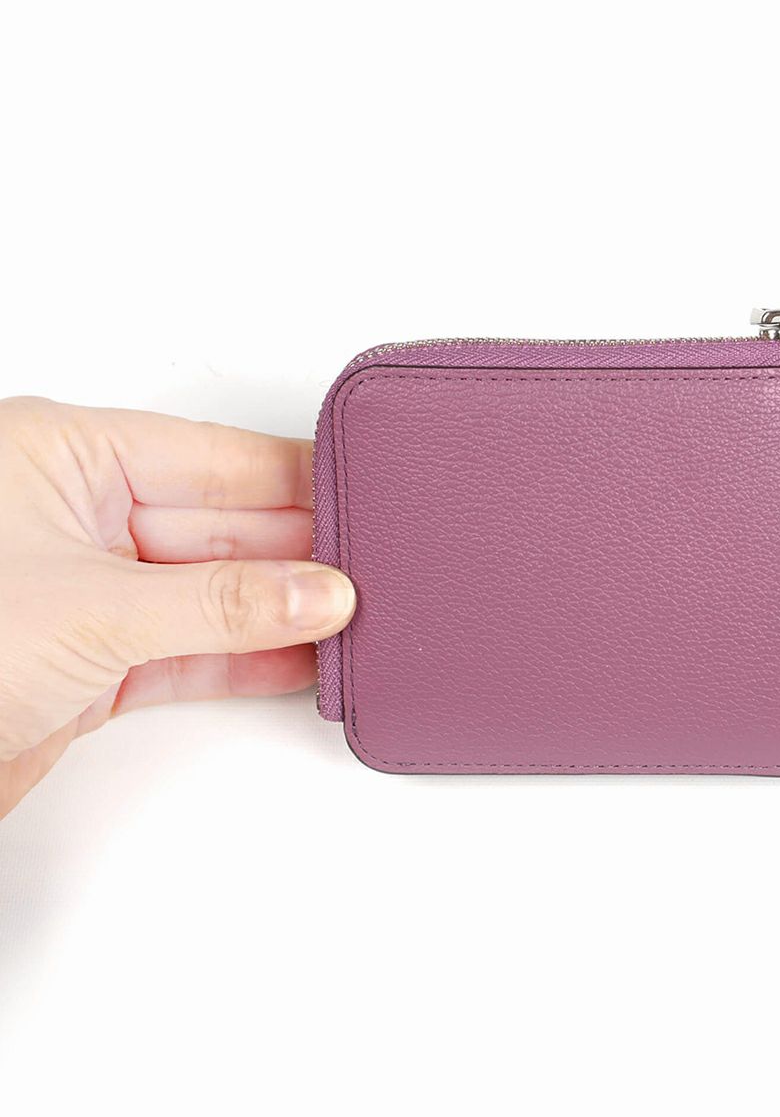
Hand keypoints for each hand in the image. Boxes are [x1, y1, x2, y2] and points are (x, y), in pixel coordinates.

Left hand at [0, 398, 354, 818]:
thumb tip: (318, 592)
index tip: (365, 497)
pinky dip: (246, 657)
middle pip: (223, 524)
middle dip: (299, 553)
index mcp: (65, 456)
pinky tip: (303, 658)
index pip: (216, 458)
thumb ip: (221, 603)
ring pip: (213, 591)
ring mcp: (88, 589)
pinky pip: (190, 647)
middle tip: (376, 570)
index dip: (298, 480)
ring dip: (281, 611)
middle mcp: (79, 515)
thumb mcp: (92, 609)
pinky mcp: (92, 660)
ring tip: (355, 619)